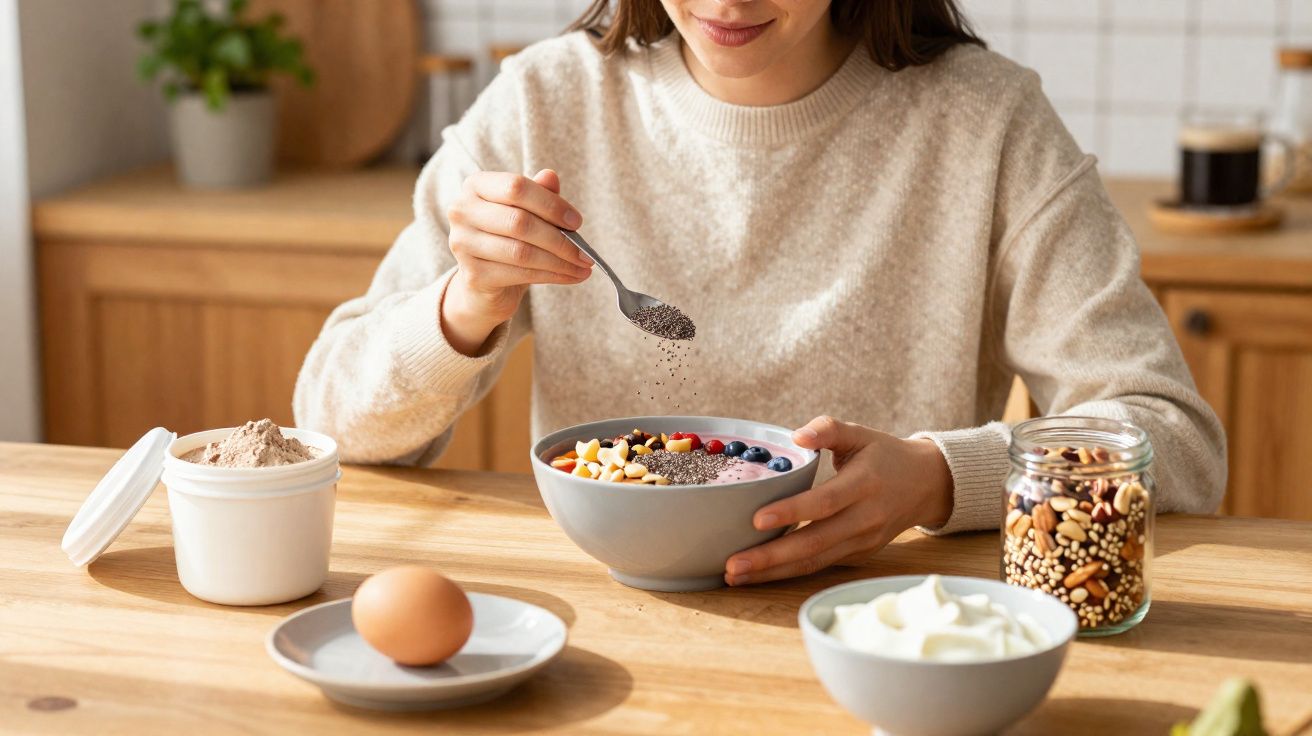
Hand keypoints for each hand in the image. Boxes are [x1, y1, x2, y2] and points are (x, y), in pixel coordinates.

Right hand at [442, 169, 592, 354]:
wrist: (486, 282)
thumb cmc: (509, 238)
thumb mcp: (526, 212)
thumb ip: (538, 194)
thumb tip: (551, 176)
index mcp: (476, 186)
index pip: (516, 187)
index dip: (551, 204)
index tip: (577, 222)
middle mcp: (462, 211)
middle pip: (520, 222)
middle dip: (560, 239)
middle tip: (586, 253)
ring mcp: (463, 244)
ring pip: (521, 252)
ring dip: (560, 262)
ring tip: (583, 267)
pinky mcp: (473, 275)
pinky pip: (520, 274)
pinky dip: (551, 276)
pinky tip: (570, 277)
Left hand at [724, 416, 953, 585]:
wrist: (927, 485)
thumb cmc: (885, 455)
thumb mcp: (860, 434)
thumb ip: (828, 429)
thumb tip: (796, 436)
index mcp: (864, 485)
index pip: (824, 502)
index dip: (791, 512)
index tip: (756, 519)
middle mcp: (865, 518)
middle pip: (815, 542)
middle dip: (771, 557)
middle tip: (733, 565)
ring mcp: (863, 541)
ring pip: (815, 562)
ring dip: (774, 573)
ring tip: (736, 576)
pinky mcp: (859, 555)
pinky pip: (820, 566)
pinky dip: (789, 572)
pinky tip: (760, 574)